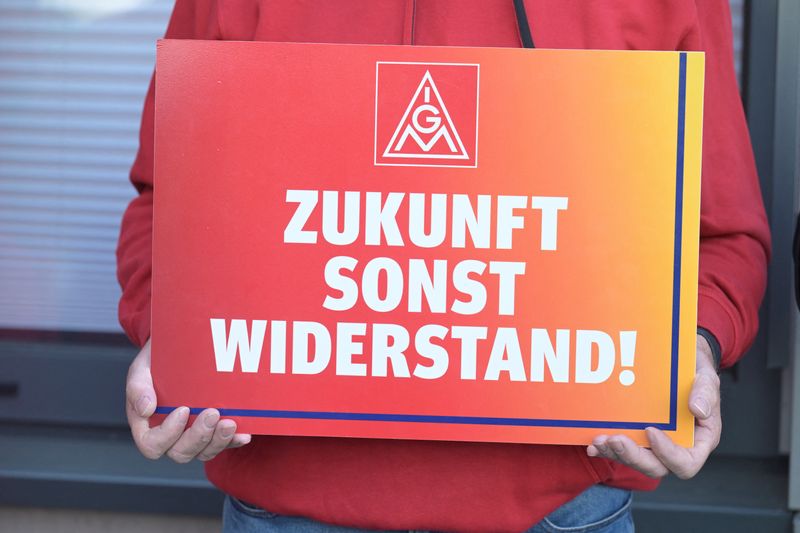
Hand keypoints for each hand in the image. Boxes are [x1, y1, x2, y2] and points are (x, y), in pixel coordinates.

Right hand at [125, 339, 250, 461]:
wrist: (178, 351)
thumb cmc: (157, 363)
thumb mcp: (142, 369)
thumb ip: (138, 387)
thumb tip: (146, 409)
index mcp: (148, 426)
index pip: (153, 445)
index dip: (168, 434)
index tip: (183, 409)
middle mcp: (170, 436)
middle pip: (181, 452)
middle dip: (199, 436)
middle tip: (213, 413)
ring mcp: (192, 436)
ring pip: (204, 452)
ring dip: (218, 441)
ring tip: (230, 423)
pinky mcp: (212, 432)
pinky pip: (223, 444)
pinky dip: (234, 441)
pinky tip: (244, 433)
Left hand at [586, 334, 720, 478]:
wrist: (681, 365)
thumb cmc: (696, 375)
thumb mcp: (707, 379)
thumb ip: (705, 393)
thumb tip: (698, 409)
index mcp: (698, 442)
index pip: (686, 462)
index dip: (667, 453)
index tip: (651, 430)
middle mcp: (675, 449)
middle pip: (656, 467)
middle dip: (633, 456)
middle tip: (615, 439)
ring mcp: (654, 446)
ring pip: (635, 461)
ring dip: (615, 453)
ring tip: (599, 440)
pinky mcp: (637, 438)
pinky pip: (622, 450)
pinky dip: (607, 449)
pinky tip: (593, 444)